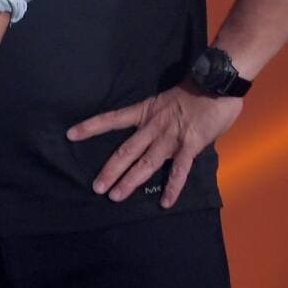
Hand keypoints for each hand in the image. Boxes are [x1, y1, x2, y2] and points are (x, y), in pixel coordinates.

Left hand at [67, 85, 243, 206]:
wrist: (216, 85)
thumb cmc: (193, 91)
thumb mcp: (164, 102)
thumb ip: (156, 120)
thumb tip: (149, 135)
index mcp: (144, 111)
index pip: (111, 119)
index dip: (90, 127)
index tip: (71, 135)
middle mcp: (152, 126)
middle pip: (126, 150)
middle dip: (110, 170)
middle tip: (96, 187)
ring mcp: (171, 137)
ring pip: (146, 163)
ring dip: (130, 181)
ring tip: (116, 197)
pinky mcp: (190, 146)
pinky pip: (179, 171)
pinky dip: (172, 188)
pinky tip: (164, 202)